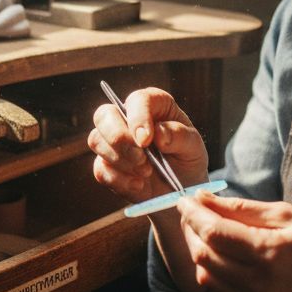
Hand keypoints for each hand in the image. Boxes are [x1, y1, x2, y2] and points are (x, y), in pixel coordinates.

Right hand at [87, 86, 208, 204]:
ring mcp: (113, 142)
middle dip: (119, 137)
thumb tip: (158, 134)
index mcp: (152, 105)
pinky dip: (118, 180)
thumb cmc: (187, 159)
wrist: (180, 190)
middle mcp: (127, 118)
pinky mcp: (106, 165)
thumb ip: (180, 136)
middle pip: (104, 114)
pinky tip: (138, 185)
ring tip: (146, 173)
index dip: (138, 117)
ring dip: (120, 160)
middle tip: (141, 158)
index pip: (137, 100)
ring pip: (97, 140)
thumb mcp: (194, 147)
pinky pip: (100, 169)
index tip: (146, 140)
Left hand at [176, 191, 291, 291]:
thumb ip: (242, 209)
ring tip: (205, 228)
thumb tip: (204, 199)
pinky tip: (221, 251)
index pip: (215, 233)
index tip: (185, 199)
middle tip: (193, 211)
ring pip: (206, 274)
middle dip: (191, 230)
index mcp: (271, 252)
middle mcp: (261, 282)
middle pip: (204, 255)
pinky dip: (211, 267)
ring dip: (198, 249)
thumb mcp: (286, 214)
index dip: (194, 214)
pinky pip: (220, 288)